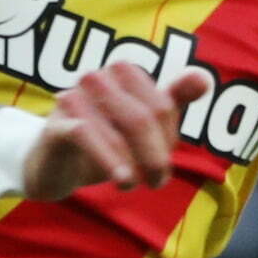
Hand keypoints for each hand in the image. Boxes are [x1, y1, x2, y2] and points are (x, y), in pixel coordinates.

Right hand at [23, 65, 213, 198]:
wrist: (52, 164)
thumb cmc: (104, 140)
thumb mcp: (142, 124)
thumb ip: (173, 99)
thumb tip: (205, 78)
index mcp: (123, 73)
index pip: (162, 105)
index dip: (168, 139)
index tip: (164, 167)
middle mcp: (98, 78)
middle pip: (144, 117)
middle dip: (156, 155)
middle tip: (157, 182)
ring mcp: (73, 98)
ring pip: (121, 128)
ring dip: (135, 162)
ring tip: (135, 184)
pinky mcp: (55, 124)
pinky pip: (87, 136)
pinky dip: (109, 159)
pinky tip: (122, 180)